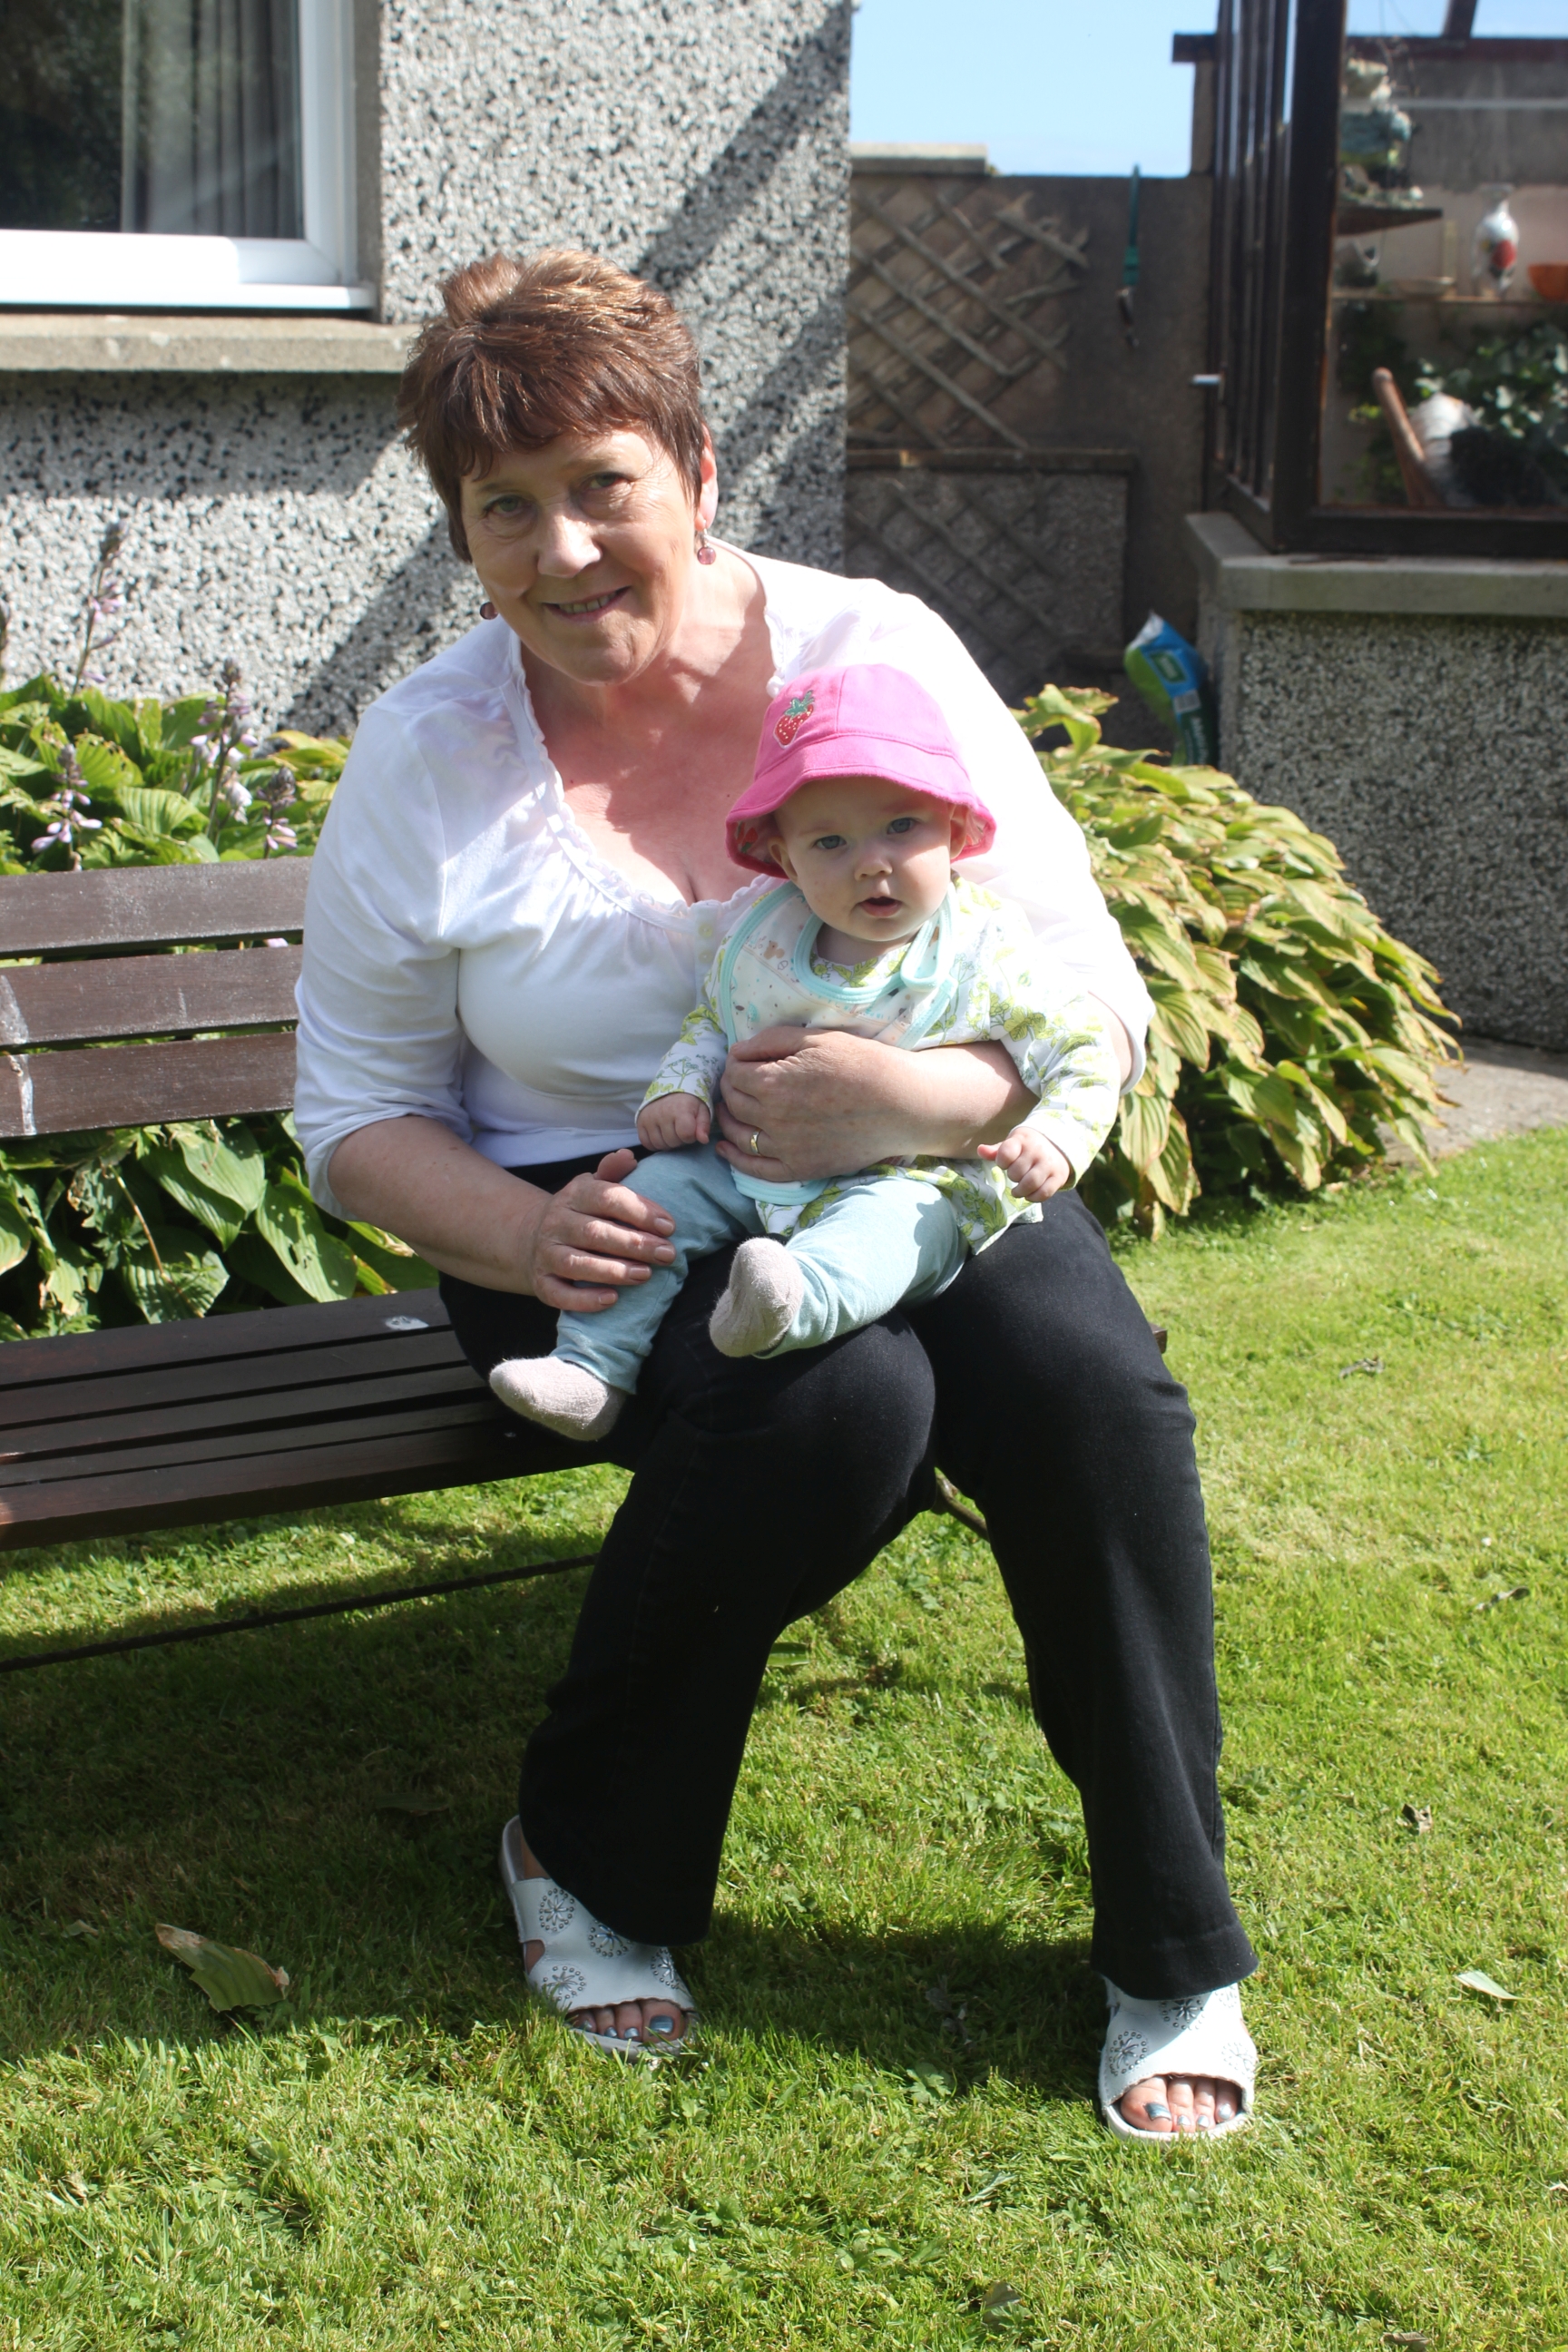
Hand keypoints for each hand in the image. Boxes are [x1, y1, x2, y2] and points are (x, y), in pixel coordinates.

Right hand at [520, 1147, 676, 1312]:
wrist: (530, 1239)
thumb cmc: (578, 1214)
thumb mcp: (591, 1187)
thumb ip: (612, 1173)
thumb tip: (628, 1156)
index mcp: (573, 1196)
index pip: (606, 1197)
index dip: (639, 1211)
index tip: (669, 1226)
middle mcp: (556, 1223)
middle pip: (595, 1233)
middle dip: (635, 1244)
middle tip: (668, 1254)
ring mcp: (546, 1254)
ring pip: (577, 1264)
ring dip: (613, 1270)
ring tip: (645, 1275)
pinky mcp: (542, 1283)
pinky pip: (560, 1295)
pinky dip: (585, 1299)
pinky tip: (612, 1299)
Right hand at [637, 1093, 710, 1150]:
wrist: (670, 1089)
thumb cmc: (689, 1102)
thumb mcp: (702, 1110)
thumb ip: (704, 1125)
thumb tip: (703, 1140)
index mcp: (680, 1109)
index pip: (686, 1134)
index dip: (690, 1136)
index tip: (691, 1129)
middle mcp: (662, 1113)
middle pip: (672, 1141)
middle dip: (679, 1140)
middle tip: (680, 1130)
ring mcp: (649, 1117)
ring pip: (659, 1144)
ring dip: (667, 1143)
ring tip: (671, 1132)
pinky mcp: (640, 1121)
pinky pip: (646, 1142)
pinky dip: (654, 1143)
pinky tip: (661, 1136)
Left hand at [716, 1027, 1031, 1184]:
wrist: (901, 1104)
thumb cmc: (862, 1064)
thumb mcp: (815, 1038)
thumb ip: (770, 1042)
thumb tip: (736, 1052)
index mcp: (773, 1082)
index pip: (734, 1074)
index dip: (734, 1065)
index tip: (742, 1061)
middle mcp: (772, 1118)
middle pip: (733, 1103)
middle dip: (730, 1090)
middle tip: (739, 1082)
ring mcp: (784, 1148)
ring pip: (738, 1135)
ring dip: (727, 1120)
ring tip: (731, 1109)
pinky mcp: (799, 1169)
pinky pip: (754, 1169)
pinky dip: (734, 1158)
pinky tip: (725, 1148)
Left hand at [978, 1127, 1071, 1202]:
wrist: (1058, 1145)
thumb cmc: (1028, 1147)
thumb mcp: (1012, 1144)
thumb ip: (996, 1150)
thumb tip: (980, 1150)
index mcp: (1022, 1140)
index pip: (1006, 1153)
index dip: (1001, 1162)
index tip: (1005, 1163)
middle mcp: (1037, 1151)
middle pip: (1017, 1172)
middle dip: (1012, 1177)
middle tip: (1014, 1177)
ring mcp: (1049, 1164)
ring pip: (1031, 1183)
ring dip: (1020, 1191)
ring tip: (1017, 1191)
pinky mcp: (1058, 1177)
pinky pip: (1044, 1193)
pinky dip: (1033, 1198)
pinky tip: (1028, 1195)